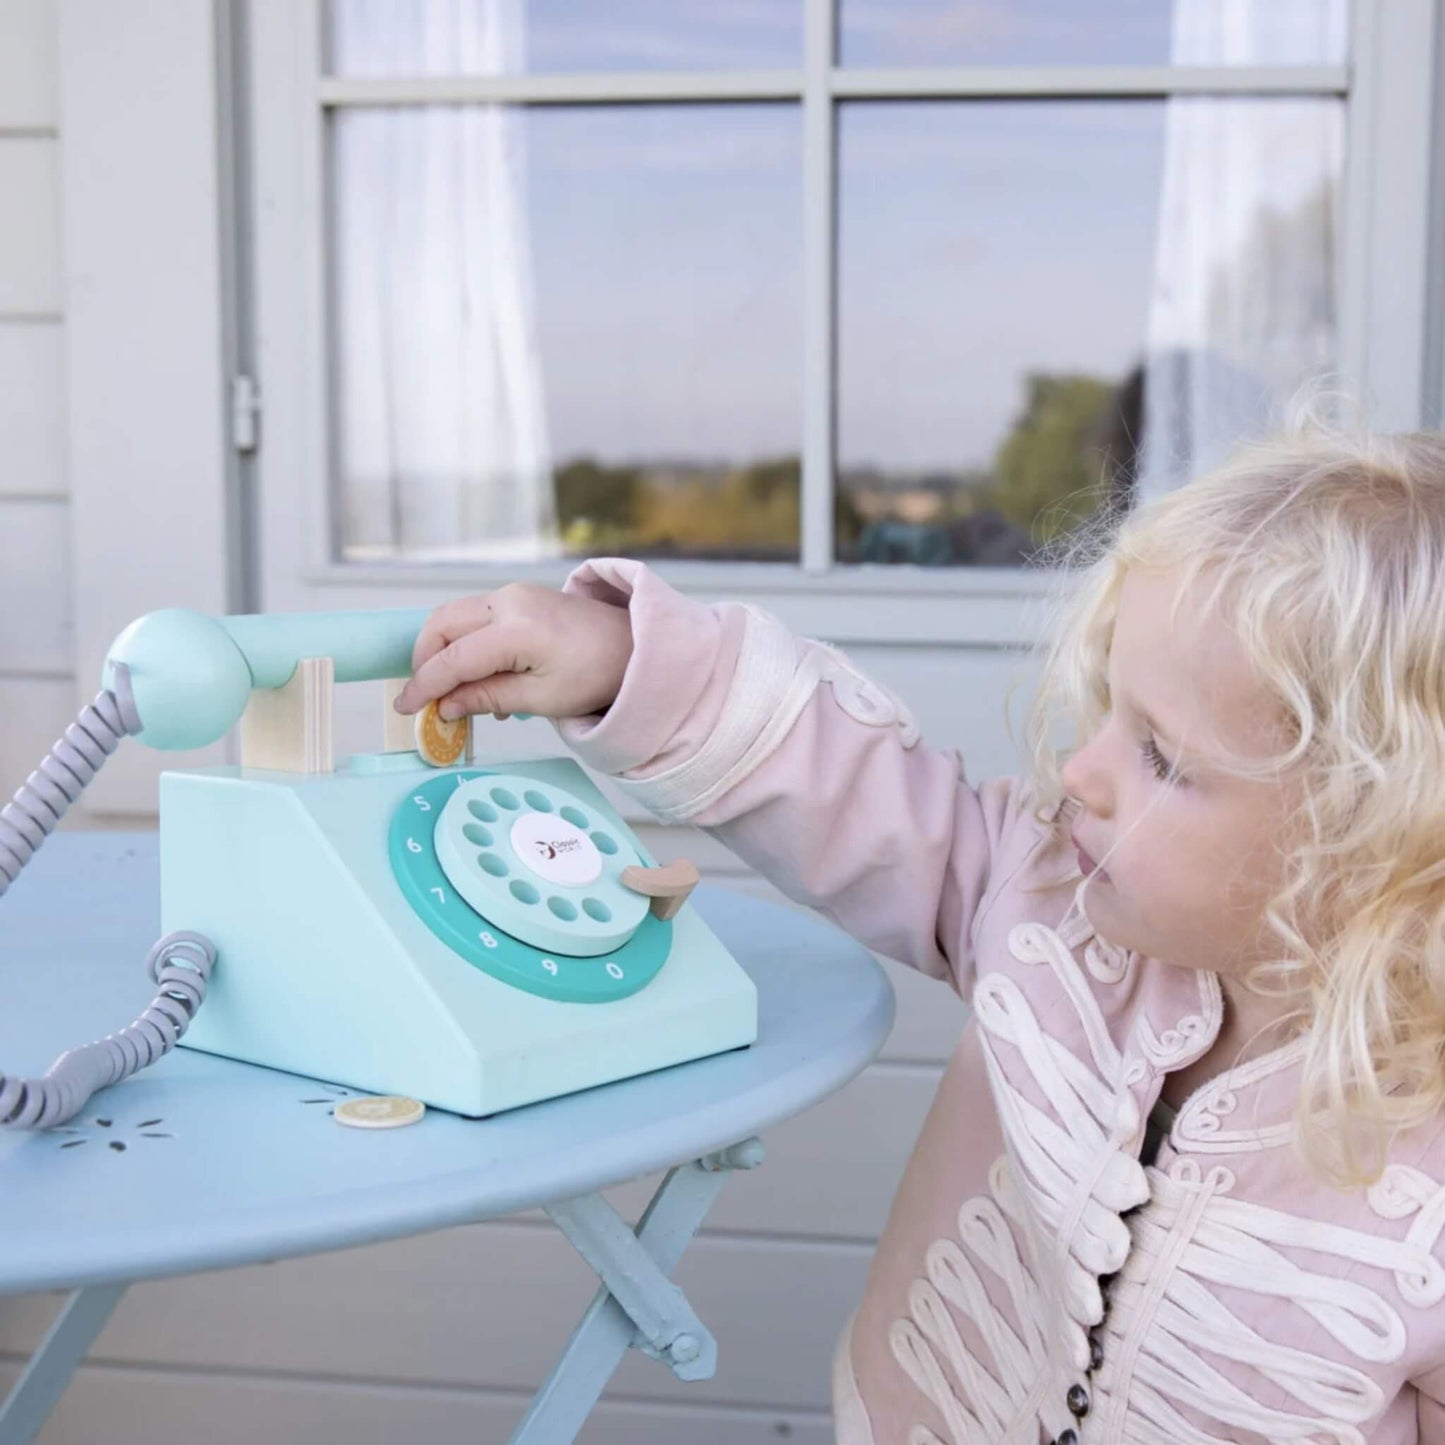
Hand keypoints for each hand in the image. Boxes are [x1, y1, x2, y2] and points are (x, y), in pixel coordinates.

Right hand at [392, 582, 633, 722]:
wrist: (634, 646)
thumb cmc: (596, 674)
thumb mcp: (540, 699)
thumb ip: (487, 699)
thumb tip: (444, 708)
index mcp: (517, 630)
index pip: (453, 659)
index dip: (424, 686)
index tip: (405, 708)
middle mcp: (509, 601)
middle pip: (442, 626)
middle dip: (426, 661)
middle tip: (425, 698)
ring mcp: (513, 593)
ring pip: (455, 617)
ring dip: (444, 652)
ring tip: (455, 693)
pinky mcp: (518, 596)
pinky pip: (476, 617)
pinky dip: (466, 644)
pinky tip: (481, 678)